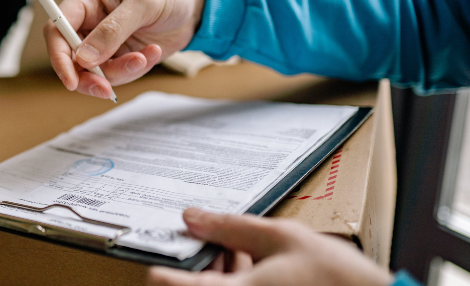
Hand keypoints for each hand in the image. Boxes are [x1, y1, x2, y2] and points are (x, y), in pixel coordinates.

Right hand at [44, 0, 205, 98]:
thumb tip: (85, 58)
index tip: (71, 80)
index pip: (57, 29)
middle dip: (88, 77)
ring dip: (119, 72)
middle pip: (70, 58)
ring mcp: (103, 42)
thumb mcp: (142, 4)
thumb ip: (113, 30)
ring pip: (94, 72)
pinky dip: (135, 70)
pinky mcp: (119, 56)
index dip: (59, 56)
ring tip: (145, 57)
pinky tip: (153, 52)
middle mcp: (89, 22)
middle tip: (106, 89)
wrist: (197, 4)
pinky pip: (117, 75)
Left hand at [147, 208, 392, 285]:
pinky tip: (251, 263)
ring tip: (235, 245)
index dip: (160, 262)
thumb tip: (192, 216)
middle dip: (197, 261)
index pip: (165, 284)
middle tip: (208, 236)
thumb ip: (230, 227)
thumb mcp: (281, 238)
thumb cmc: (336, 280)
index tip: (160, 246)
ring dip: (217, 272)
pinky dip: (236, 282)